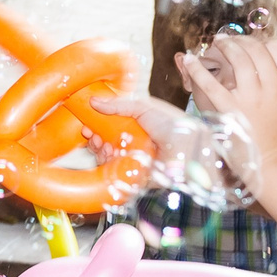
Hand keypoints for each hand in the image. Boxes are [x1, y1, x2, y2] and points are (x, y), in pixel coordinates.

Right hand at [93, 88, 254, 199]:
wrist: (189, 148)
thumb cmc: (173, 125)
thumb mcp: (145, 107)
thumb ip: (119, 104)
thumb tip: (93, 101)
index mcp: (139, 126)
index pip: (112, 125)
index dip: (98, 123)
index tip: (87, 121)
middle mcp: (135, 143)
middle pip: (106, 141)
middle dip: (95, 136)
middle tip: (88, 132)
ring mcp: (134, 159)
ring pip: (107, 156)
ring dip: (98, 148)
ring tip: (97, 142)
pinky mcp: (133, 174)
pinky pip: (113, 170)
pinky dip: (105, 162)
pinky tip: (105, 152)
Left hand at [177, 35, 276, 172]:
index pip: (276, 50)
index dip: (261, 41)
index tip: (251, 42)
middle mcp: (272, 86)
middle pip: (256, 50)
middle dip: (240, 40)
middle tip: (228, 39)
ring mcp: (252, 96)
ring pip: (238, 58)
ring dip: (225, 45)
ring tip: (216, 42)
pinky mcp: (231, 109)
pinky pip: (211, 83)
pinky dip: (198, 69)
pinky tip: (189, 60)